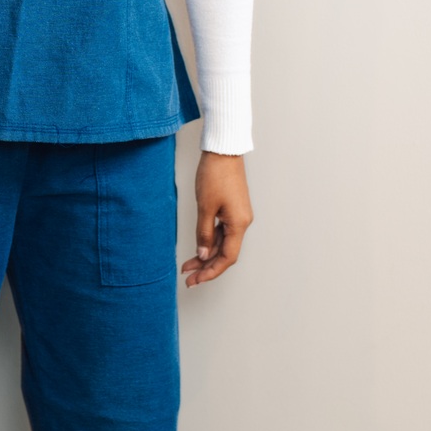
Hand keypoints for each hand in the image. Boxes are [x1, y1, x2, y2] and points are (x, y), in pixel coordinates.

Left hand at [182, 151, 252, 286]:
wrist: (223, 150)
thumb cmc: (215, 175)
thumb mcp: (205, 207)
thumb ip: (204, 233)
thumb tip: (204, 254)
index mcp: (239, 224)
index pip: (227, 257)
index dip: (211, 271)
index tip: (196, 280)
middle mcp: (242, 222)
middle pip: (226, 253)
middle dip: (207, 267)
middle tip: (189, 278)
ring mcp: (238, 215)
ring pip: (223, 243)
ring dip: (207, 255)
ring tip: (188, 265)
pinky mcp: (232, 208)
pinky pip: (223, 231)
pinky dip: (210, 240)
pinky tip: (199, 247)